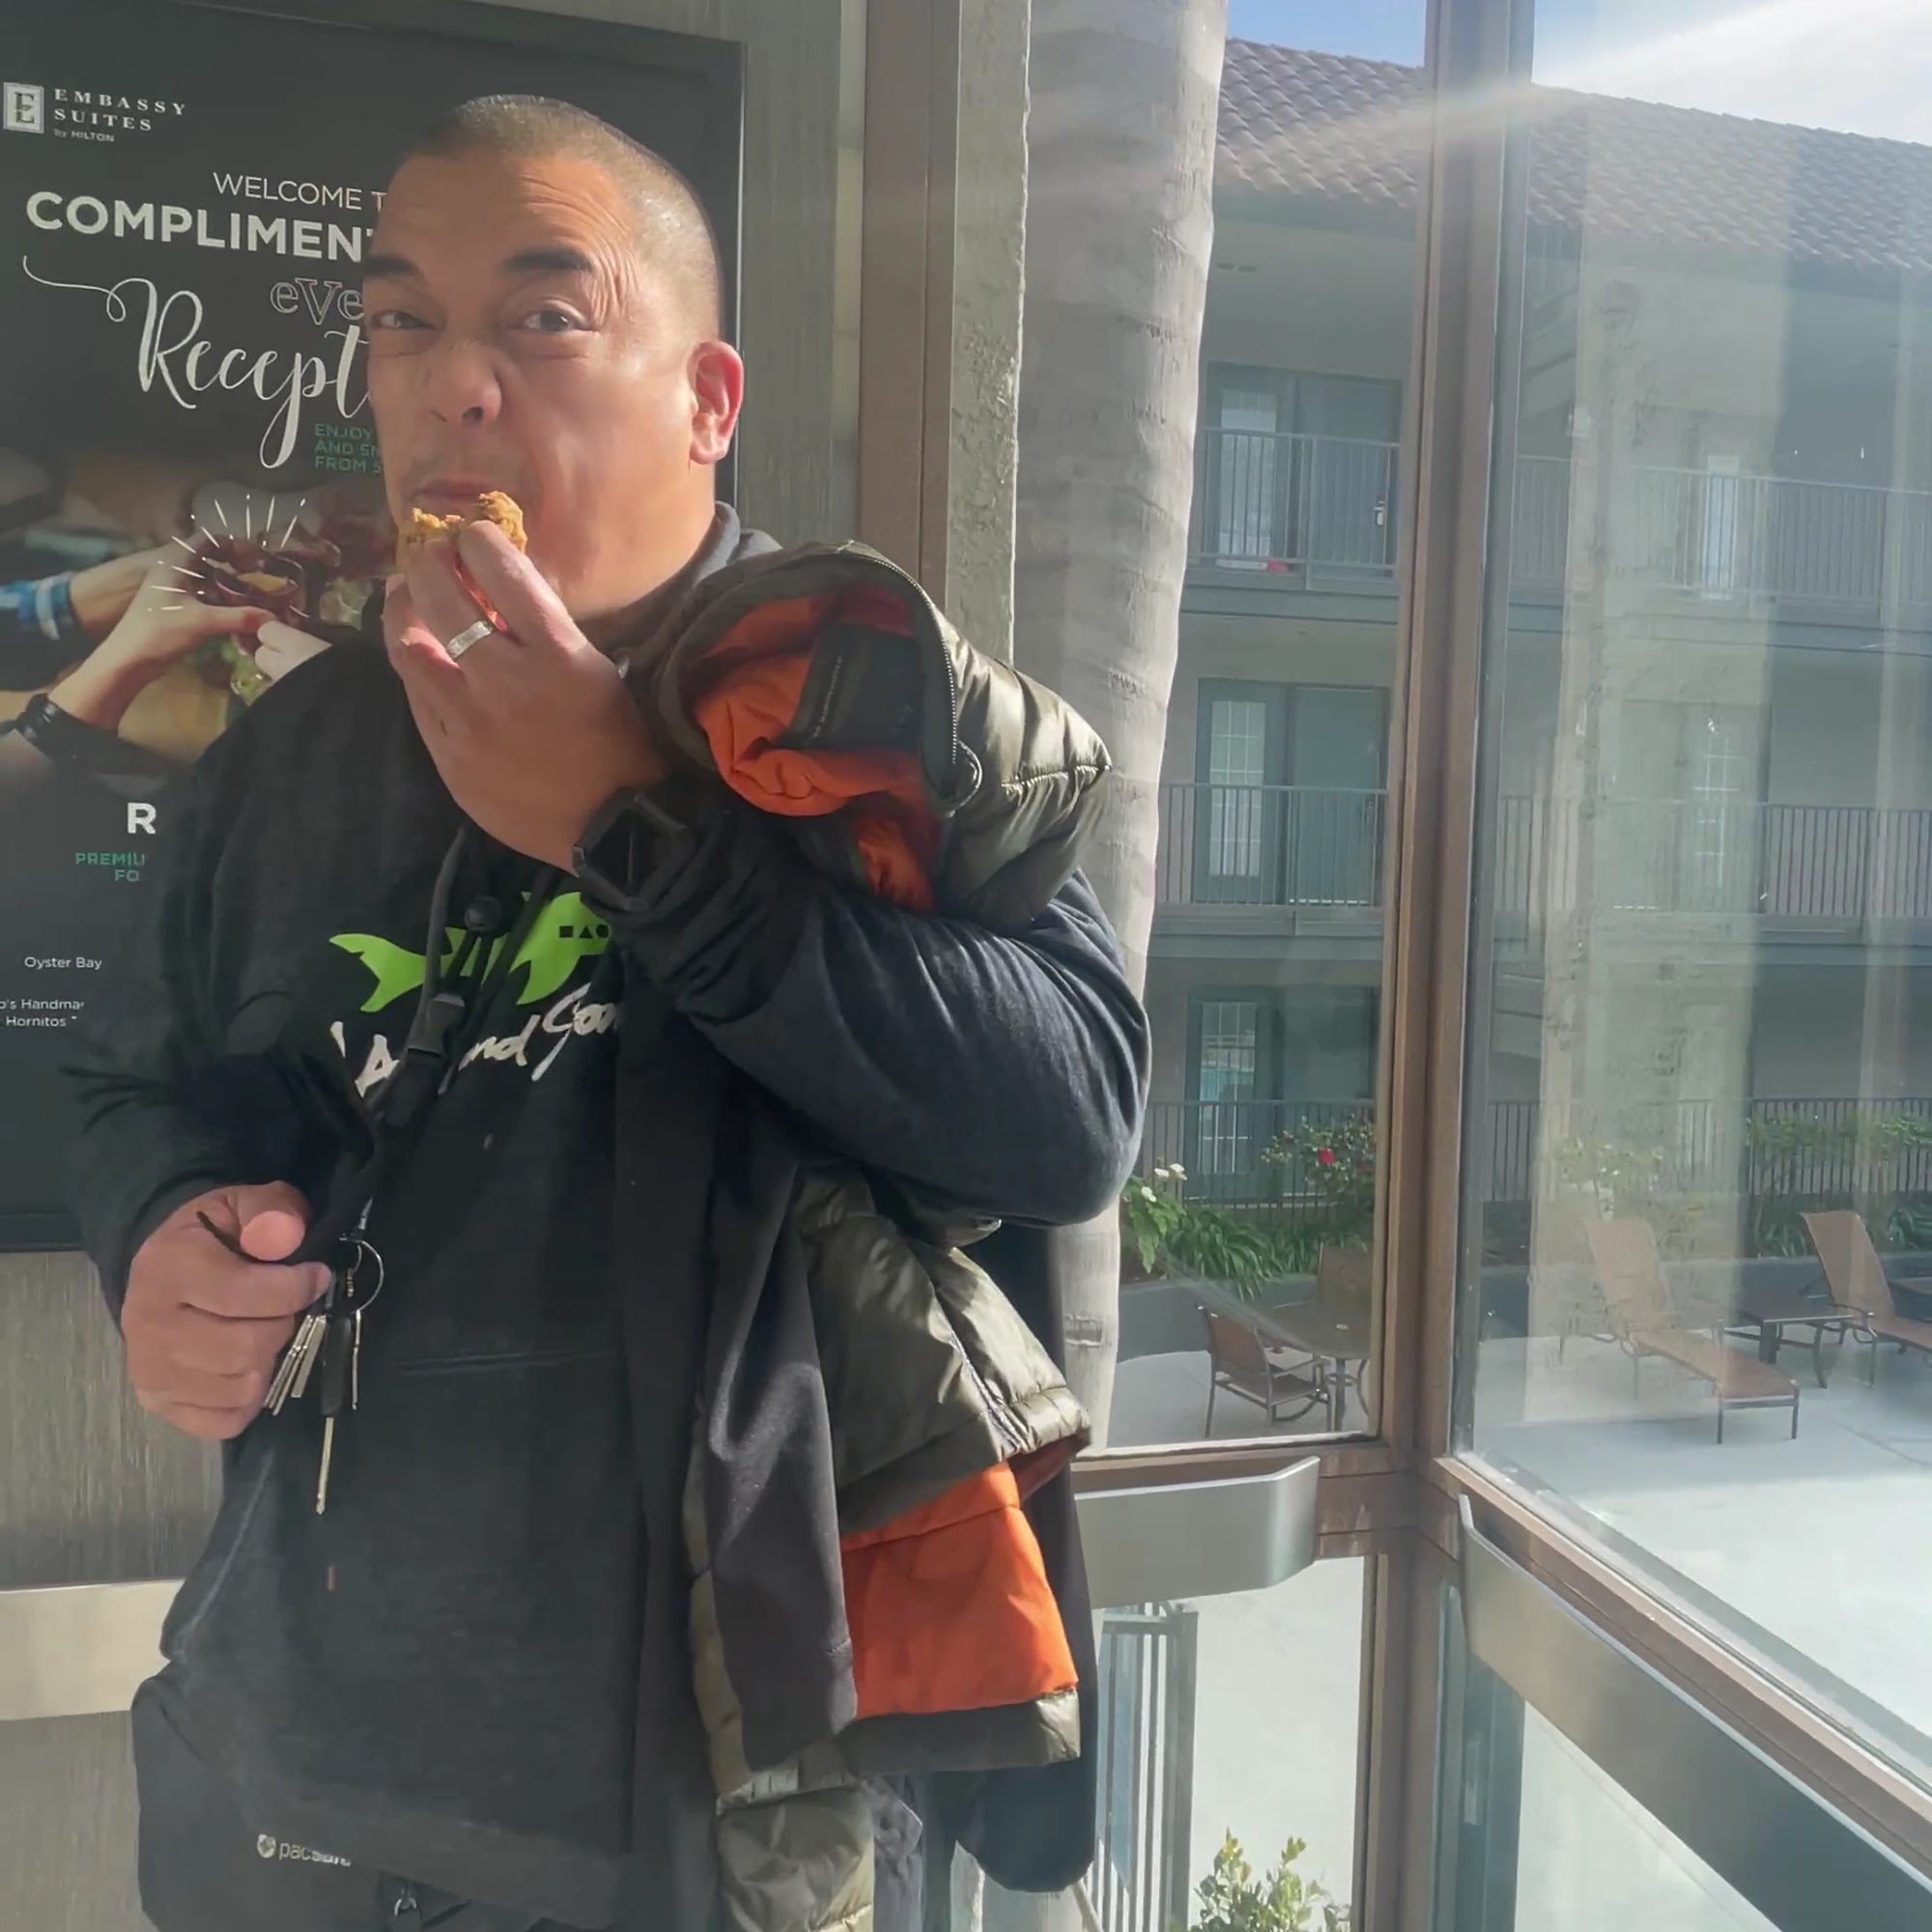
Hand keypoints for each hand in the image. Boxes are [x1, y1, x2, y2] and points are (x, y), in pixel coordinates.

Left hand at [49, 549, 271, 732]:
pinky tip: (236, 612)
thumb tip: (272, 617)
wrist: (128, 659)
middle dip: (234, 565)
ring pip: (205, 578)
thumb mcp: (202, 622)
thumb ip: (239, 617)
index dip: (232, 544)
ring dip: (228, 584)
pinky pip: (201, 595)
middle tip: (258, 575)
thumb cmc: (159, 631)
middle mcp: (173, 570)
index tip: (256, 557)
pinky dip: (220, 599)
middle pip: (208, 558)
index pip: (206, 540)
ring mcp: (171, 589)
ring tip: (253, 595)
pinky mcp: (173, 607)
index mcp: (175, 563)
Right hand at [121, 1182, 330, 1440]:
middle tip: (284, 1310)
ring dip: (267, 1362)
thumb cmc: (212, 1236)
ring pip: (239, 1387)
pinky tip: (247, 1368)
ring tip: (262, 1334)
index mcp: (169, 1266)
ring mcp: (148, 1368)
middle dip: (282, 1326)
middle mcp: (148, 1322)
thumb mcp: (243, 1204)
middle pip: (245, 1348)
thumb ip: (271, 1213)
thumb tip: (286, 1238)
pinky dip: (247, 1401)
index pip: (246, 1294)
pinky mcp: (155, 1401)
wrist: (161, 1265)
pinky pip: (221, 1421)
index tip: (315, 1275)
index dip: (296, 1287)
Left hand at [385, 521, 661, 868]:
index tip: (471, 534)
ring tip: (407, 598)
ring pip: (409, 646)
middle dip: (430, 562)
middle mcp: (506, 680)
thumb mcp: (601, 672)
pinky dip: (415, 667)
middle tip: (430, 554)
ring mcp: (469, 722)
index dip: (477, 540)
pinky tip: (420, 657)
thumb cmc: (620, 745)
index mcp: (558, 654)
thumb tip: (499, 588)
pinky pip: (415, 697)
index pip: (501, 569)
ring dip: (404, 611)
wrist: (613, 829)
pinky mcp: (449, 757)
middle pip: (442, 596)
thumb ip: (549, 629)